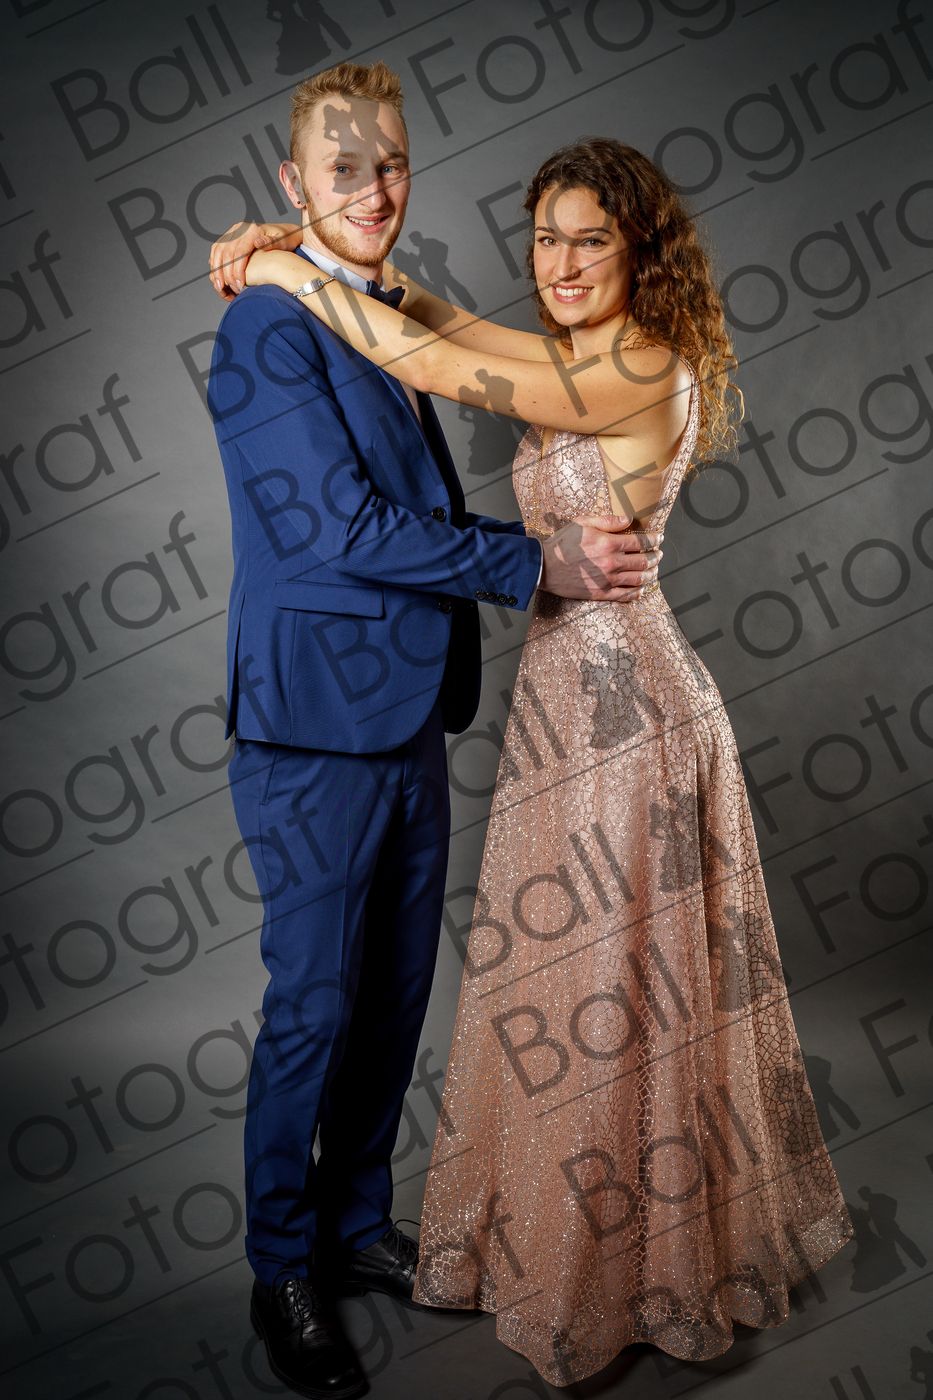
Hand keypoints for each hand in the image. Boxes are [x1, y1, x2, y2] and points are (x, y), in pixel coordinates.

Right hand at [208, 220, 300, 299]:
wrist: (284, 233)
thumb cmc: (286, 240)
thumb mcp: (283, 241)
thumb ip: (272, 243)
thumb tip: (257, 243)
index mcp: (252, 230)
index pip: (239, 251)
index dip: (237, 270)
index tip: (240, 286)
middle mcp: (240, 229)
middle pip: (226, 252)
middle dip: (226, 273)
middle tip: (229, 290)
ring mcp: (233, 232)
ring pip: (218, 251)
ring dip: (216, 270)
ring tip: (220, 287)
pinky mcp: (229, 237)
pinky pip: (217, 251)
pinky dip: (215, 264)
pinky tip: (218, 278)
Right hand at [540, 515, 662, 600]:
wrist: (544, 567)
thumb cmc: (562, 543)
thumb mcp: (582, 523)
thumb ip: (608, 520)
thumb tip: (628, 519)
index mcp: (609, 544)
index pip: (640, 542)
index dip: (653, 540)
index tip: (659, 538)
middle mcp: (612, 563)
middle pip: (643, 561)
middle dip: (655, 557)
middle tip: (659, 554)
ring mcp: (608, 581)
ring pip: (638, 579)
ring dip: (650, 574)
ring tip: (654, 570)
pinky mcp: (601, 594)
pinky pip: (625, 595)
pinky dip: (637, 592)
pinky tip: (641, 589)